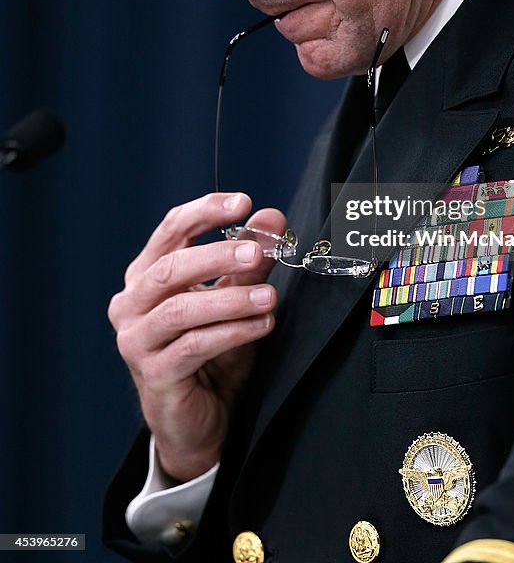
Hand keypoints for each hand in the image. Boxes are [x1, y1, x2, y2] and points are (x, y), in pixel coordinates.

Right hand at [108, 192, 283, 482]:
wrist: (200, 419)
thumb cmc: (212, 352)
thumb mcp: (235, 298)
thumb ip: (250, 260)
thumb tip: (272, 218)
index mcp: (147, 274)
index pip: (171, 228)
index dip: (206, 211)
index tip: (244, 202)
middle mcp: (132, 303)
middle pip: (171, 267)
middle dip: (217, 255)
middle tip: (258, 251)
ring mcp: (137, 341)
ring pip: (180, 309)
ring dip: (230, 299)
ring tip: (269, 295)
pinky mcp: (154, 375)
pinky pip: (193, 346)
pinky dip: (232, 332)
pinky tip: (262, 324)